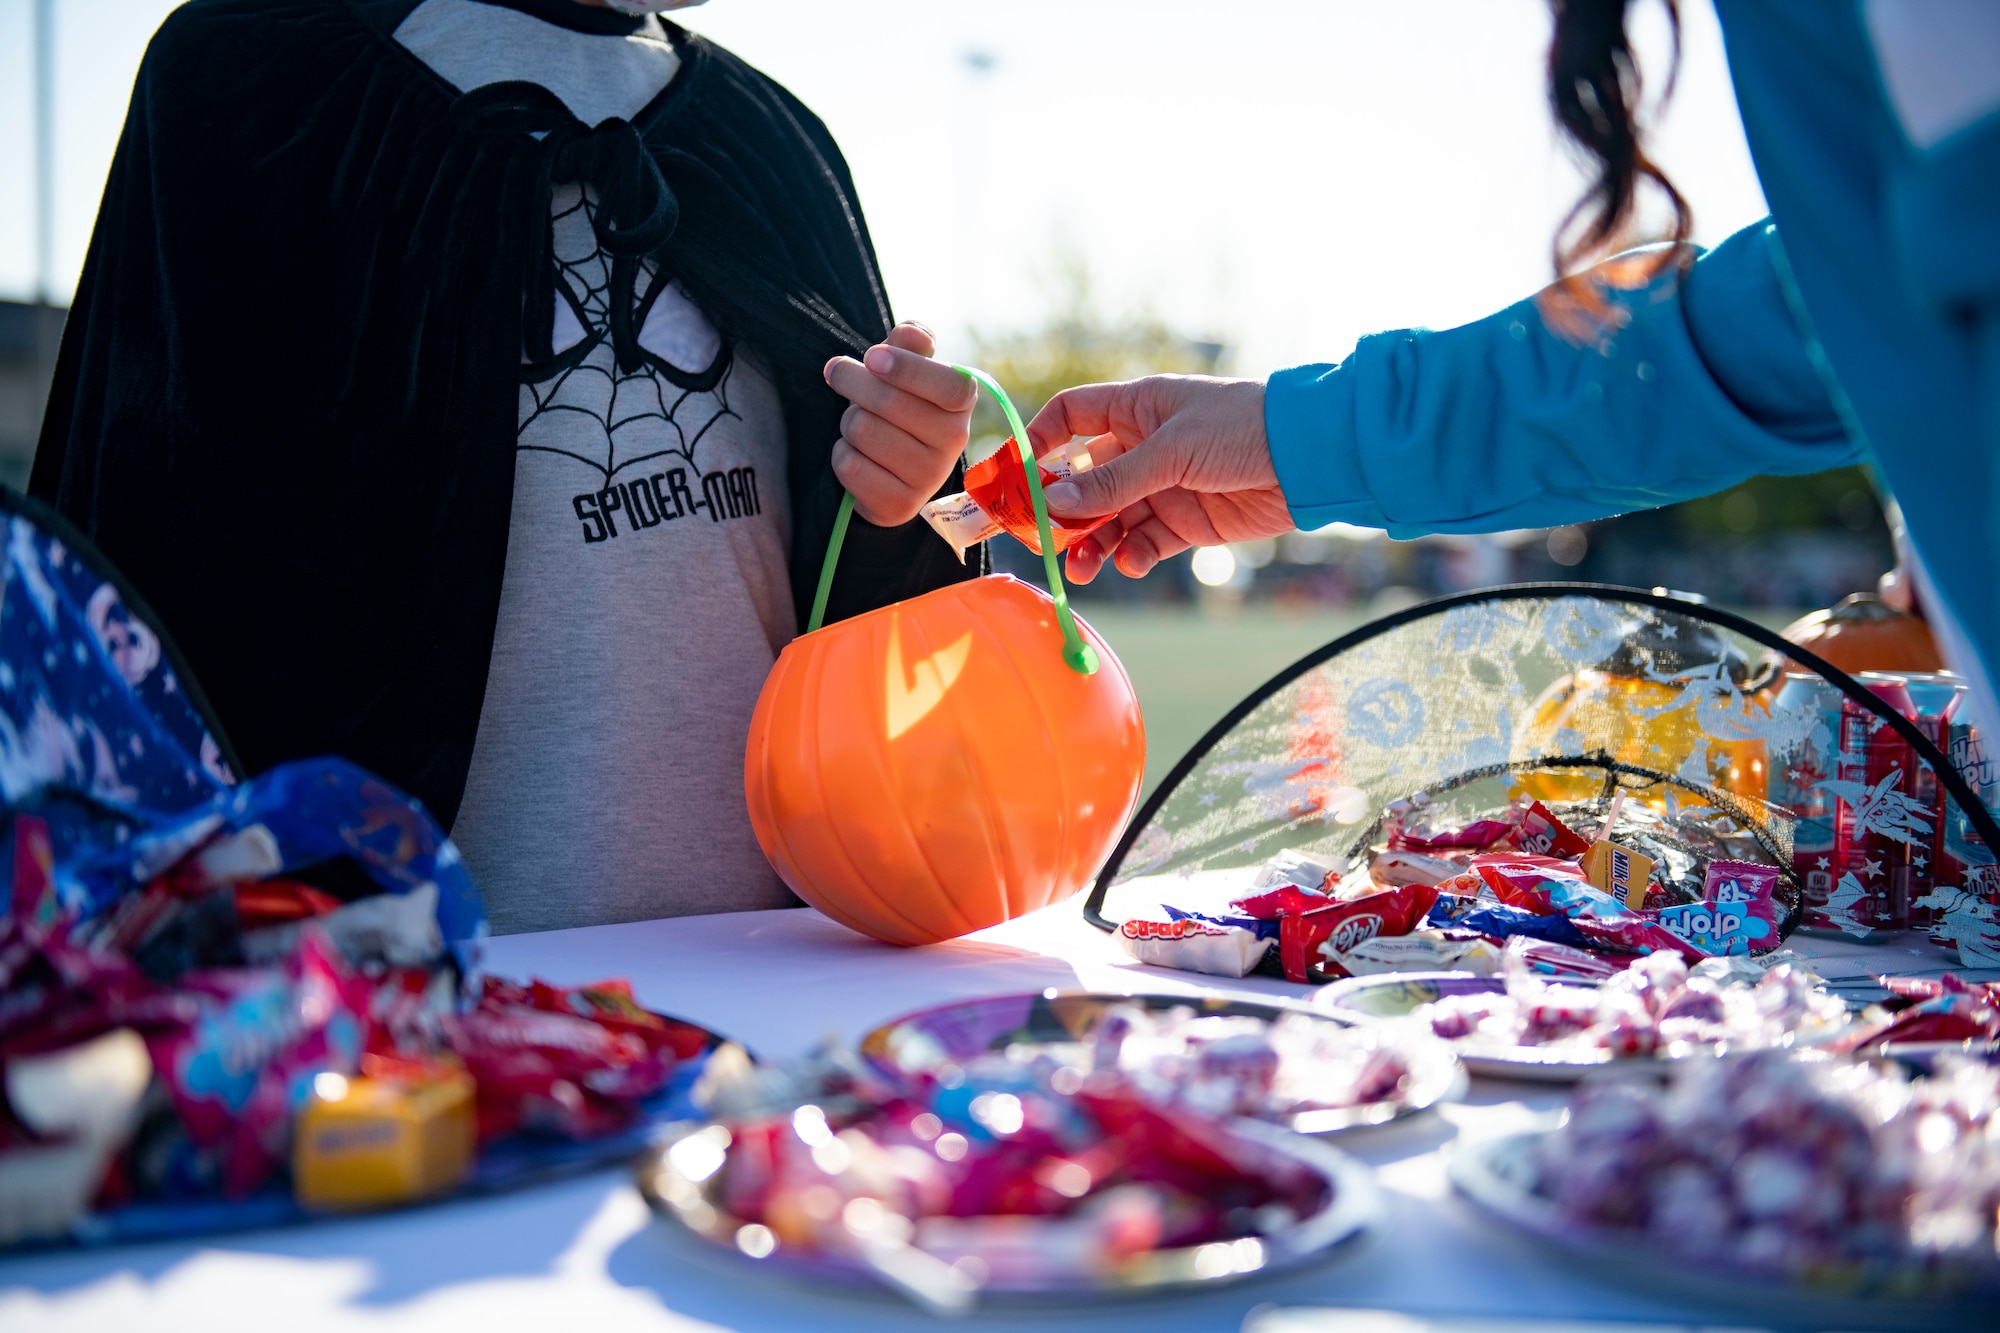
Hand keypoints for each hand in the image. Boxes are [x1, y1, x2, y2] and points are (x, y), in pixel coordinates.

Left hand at [824, 322, 976, 526]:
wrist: (895, 474)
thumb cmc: (901, 408)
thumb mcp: (908, 371)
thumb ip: (909, 344)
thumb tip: (912, 332)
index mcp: (961, 403)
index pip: (949, 385)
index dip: (908, 369)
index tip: (872, 356)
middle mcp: (954, 442)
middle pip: (889, 402)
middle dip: (853, 382)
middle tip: (838, 373)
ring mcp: (929, 477)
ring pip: (863, 430)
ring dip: (848, 422)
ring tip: (860, 425)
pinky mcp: (900, 505)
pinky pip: (850, 465)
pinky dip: (843, 454)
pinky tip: (859, 456)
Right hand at [1026, 375, 1290, 582]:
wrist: (1311, 459)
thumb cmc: (1242, 428)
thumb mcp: (1171, 450)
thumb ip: (1112, 482)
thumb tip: (1053, 503)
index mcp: (1135, 409)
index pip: (1070, 416)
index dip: (1039, 441)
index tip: (1014, 474)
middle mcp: (1143, 447)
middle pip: (1083, 479)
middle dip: (1061, 511)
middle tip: (1040, 540)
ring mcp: (1163, 487)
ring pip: (1110, 519)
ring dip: (1092, 543)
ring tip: (1083, 568)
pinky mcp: (1186, 522)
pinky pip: (1144, 543)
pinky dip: (1132, 556)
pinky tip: (1130, 563)